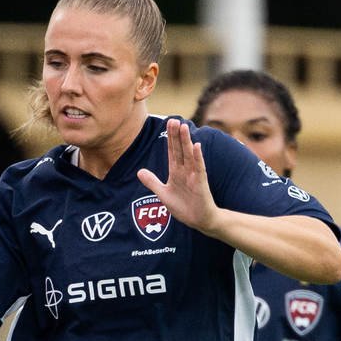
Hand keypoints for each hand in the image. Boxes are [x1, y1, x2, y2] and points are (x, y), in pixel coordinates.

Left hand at [134, 119, 221, 237]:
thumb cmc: (183, 207)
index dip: (169, 138)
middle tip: (173, 120)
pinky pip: (199, 168)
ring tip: (183, 127)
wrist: (198, 220)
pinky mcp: (201, 183)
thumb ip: (152, 182)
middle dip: (176, 135)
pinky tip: (196, 146)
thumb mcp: (163, 194)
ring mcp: (194, 175)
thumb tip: (139, 171)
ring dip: (186, 141)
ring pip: (189, 155)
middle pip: (180, 149)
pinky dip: (198, 157)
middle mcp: (185, 170)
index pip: (172, 151)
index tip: (167, 123)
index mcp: (176, 171)